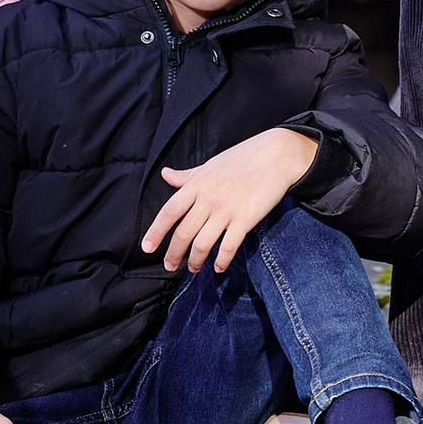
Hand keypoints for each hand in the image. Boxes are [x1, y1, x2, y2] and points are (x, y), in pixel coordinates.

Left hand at [141, 125, 320, 276]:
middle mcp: (208, 199)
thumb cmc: (242, 158)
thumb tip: (165, 174)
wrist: (275, 155)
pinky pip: (229, 246)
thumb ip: (187, 175)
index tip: (147, 248)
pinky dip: (222, 260)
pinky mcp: (245, 219)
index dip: (156, 232)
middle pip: (183, 233)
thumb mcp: (210, 165)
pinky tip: (218, 267)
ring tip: (193, 268)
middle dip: (173, 254)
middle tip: (170, 266)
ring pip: (202, 243)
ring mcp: (226, 210)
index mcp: (197, 184)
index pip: (169, 212)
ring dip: (195, 260)